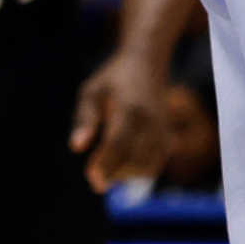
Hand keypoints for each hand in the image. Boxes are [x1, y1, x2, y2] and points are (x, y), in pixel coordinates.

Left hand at [72, 50, 173, 191]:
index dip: (106, 165)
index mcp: (130, 108)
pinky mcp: (168, 134)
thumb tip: (76, 147)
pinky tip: (126, 162)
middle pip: (136, 160)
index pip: (119, 143)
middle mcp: (151, 120)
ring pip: (149, 166)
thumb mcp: (91, 91)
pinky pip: (157, 163)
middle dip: (115, 174)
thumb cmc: (113, 79)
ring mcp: (162, 127)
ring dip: (128, 175)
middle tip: (94, 173)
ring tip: (110, 164)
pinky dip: (141, 170)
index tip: (93, 180)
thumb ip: (85, 118)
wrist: (148, 62)